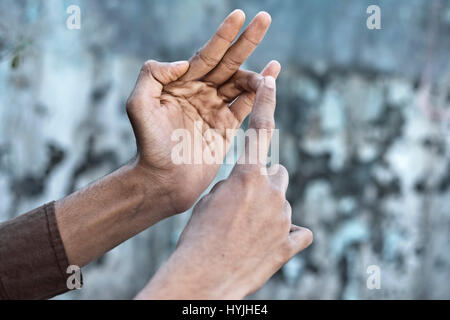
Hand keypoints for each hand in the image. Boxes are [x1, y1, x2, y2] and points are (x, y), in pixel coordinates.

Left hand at [126, 10, 280, 213]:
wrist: (163, 179)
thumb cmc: (148, 144)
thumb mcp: (139, 103)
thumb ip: (153, 74)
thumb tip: (185, 61)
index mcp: (181, 84)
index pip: (206, 54)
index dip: (223, 35)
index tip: (239, 15)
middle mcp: (200, 92)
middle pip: (228, 62)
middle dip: (246, 41)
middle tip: (265, 18)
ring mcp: (214, 109)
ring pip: (240, 82)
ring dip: (257, 71)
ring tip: (271, 64)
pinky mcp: (226, 127)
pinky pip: (246, 105)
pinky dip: (261, 92)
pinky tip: (272, 77)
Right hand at [136, 77, 312, 299]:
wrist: (202, 278)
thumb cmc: (198, 236)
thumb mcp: (211, 202)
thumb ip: (235, 186)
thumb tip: (249, 185)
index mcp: (248, 177)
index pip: (260, 131)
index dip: (266, 103)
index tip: (271, 81)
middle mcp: (273, 193)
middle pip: (278, 172)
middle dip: (265, 180)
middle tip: (245, 200)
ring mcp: (284, 219)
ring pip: (283, 200)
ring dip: (270, 208)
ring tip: (247, 230)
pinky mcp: (290, 243)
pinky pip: (299, 232)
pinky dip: (287, 234)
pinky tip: (270, 243)